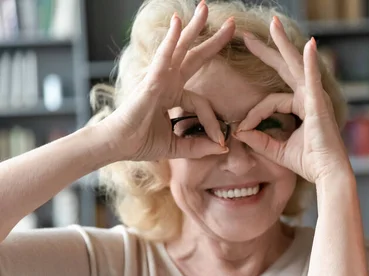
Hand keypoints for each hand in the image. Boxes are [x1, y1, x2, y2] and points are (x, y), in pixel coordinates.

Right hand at [101, 2, 233, 160]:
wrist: (117, 146)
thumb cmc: (141, 143)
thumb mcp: (179, 146)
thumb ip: (200, 146)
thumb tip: (224, 148)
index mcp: (172, 95)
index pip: (202, 102)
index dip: (213, 122)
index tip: (221, 140)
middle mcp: (166, 82)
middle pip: (193, 56)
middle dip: (211, 40)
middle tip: (231, 24)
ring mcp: (157, 78)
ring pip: (179, 48)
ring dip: (193, 27)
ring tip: (205, 8)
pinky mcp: (150, 82)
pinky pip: (163, 58)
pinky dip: (171, 40)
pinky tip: (178, 22)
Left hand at [234, 17, 350, 183]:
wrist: (327, 175)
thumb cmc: (309, 163)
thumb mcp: (277, 150)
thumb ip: (259, 140)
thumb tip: (237, 132)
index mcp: (301, 106)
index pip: (270, 101)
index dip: (253, 114)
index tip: (240, 129)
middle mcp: (309, 97)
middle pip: (285, 68)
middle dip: (267, 50)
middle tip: (247, 35)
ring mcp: (315, 98)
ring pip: (296, 65)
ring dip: (284, 44)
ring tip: (274, 24)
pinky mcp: (318, 104)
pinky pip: (312, 79)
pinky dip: (310, 63)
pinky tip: (308, 45)